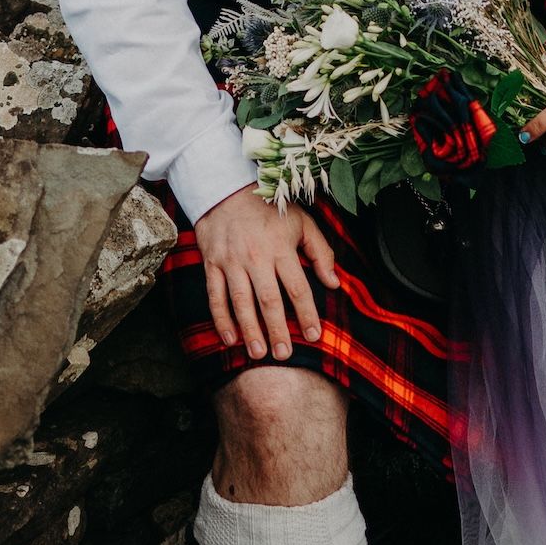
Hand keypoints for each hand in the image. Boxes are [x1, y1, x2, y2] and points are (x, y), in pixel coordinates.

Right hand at [194, 186, 338, 361]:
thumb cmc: (269, 209)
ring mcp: (232, 262)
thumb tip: (333, 283)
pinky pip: (216, 296)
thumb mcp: (302, 222)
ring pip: (241, 302)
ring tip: (259, 353)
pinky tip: (230, 338)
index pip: (297, 287)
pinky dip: (221, 319)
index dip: (307, 313)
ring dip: (249, 330)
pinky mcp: (212, 264)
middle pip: (268, 300)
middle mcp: (256, 257)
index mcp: (281, 248)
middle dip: (277, 330)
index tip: (314, 335)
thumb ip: (320, 252)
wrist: (225, 190)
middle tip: (284, 354)